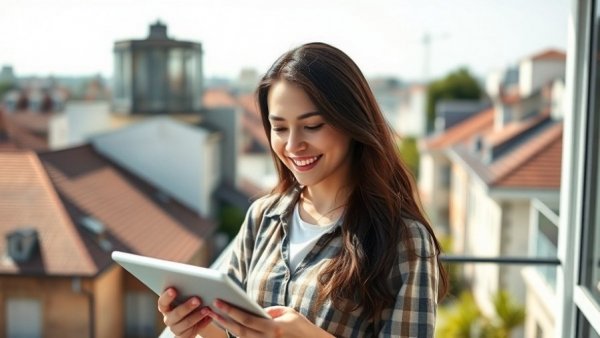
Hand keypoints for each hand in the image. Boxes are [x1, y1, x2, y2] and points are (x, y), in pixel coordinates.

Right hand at [157, 288, 213, 337]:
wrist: (193, 318)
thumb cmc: (188, 300)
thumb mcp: (185, 295)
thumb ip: (186, 288)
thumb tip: (193, 275)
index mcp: (165, 307)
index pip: (162, 302)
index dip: (167, 297)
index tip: (173, 289)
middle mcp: (168, 319)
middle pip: (176, 314)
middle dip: (187, 307)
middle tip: (197, 299)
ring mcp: (176, 329)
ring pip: (186, 324)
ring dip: (197, 316)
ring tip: (207, 309)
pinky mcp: (184, 336)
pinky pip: (193, 332)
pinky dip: (202, 324)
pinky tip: (210, 317)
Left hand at [208, 300, 332, 337]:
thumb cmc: (302, 326)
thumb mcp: (287, 312)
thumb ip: (268, 311)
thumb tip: (251, 309)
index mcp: (273, 329)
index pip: (247, 319)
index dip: (231, 311)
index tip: (218, 302)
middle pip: (240, 331)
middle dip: (224, 319)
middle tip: (211, 308)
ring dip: (227, 327)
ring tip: (216, 316)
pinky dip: (239, 335)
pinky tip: (229, 326)